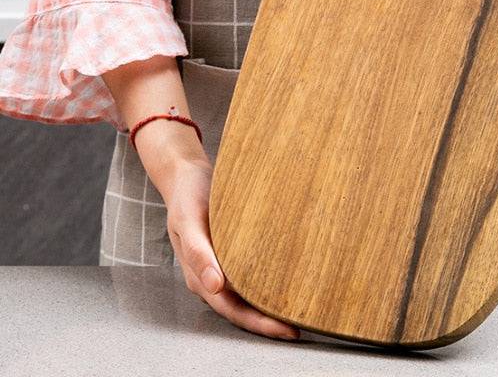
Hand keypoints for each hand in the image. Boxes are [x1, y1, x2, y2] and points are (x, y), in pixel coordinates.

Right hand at [161, 151, 300, 340]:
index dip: (260, 323)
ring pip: (250, 293)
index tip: (287, 330)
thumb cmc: (187, 198)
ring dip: (272, 304)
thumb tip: (214, 286)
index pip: (234, 310)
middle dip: (271, 321)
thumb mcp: (188, 220)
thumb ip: (198, 252)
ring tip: (302, 309)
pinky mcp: (233, 250)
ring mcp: (224, 265)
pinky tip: (289, 279)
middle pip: (245, 308)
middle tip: (303, 325)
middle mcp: (213, 277)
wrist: (186, 176)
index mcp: (201, 277)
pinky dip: (269, 280)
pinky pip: (253, 272)